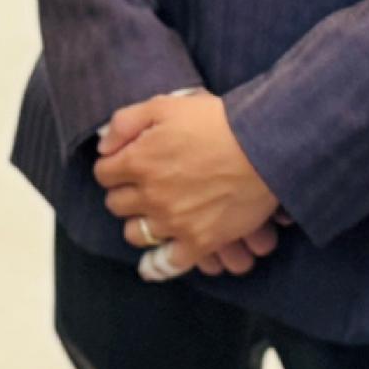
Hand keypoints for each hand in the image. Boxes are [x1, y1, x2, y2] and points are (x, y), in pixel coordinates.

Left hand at [94, 89, 280, 263]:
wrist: (265, 146)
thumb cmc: (216, 121)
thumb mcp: (164, 105)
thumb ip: (125, 122)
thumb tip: (103, 146)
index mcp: (138, 161)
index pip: (103, 173)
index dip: (114, 166)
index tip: (128, 163)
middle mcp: (150, 195)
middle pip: (116, 204)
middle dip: (125, 193)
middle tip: (144, 185)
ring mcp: (174, 222)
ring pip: (135, 234)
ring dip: (140, 223)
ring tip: (155, 213)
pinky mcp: (200, 241)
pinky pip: (168, 263)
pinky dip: (160, 263)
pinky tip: (156, 258)